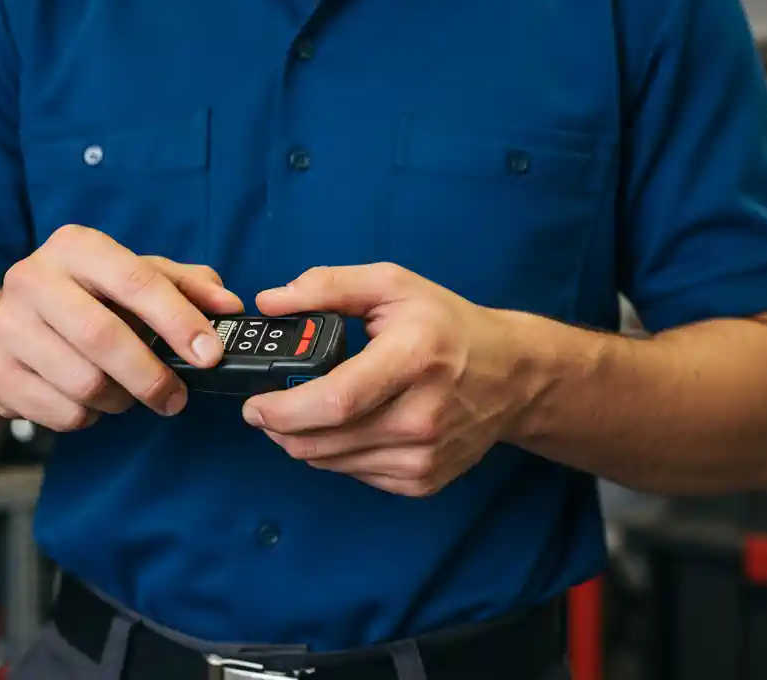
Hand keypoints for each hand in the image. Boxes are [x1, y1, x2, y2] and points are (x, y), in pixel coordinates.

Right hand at [0, 225, 242, 431]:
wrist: (2, 326)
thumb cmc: (85, 299)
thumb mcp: (132, 278)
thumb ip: (186, 286)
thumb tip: (228, 306)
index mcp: (74, 246)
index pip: (134, 280)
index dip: (177, 320)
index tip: (209, 354)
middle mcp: (32, 278)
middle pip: (102, 337)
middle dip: (151, 375)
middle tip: (176, 397)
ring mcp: (6, 326)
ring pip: (83, 383)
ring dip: (119, 399)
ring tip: (126, 392)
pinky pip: (62, 412)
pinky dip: (88, 416)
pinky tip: (87, 399)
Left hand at [244, 264, 548, 496]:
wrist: (513, 376)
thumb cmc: (447, 325)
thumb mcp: (391, 285)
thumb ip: (327, 286)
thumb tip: (270, 301)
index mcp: (414, 359)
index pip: (338, 400)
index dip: (285, 409)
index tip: (254, 404)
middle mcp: (422, 416)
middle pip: (327, 440)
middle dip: (280, 429)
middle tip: (262, 410)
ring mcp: (425, 456)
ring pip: (334, 462)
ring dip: (303, 442)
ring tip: (299, 413)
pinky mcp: (423, 481)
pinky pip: (355, 474)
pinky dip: (336, 454)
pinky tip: (343, 427)